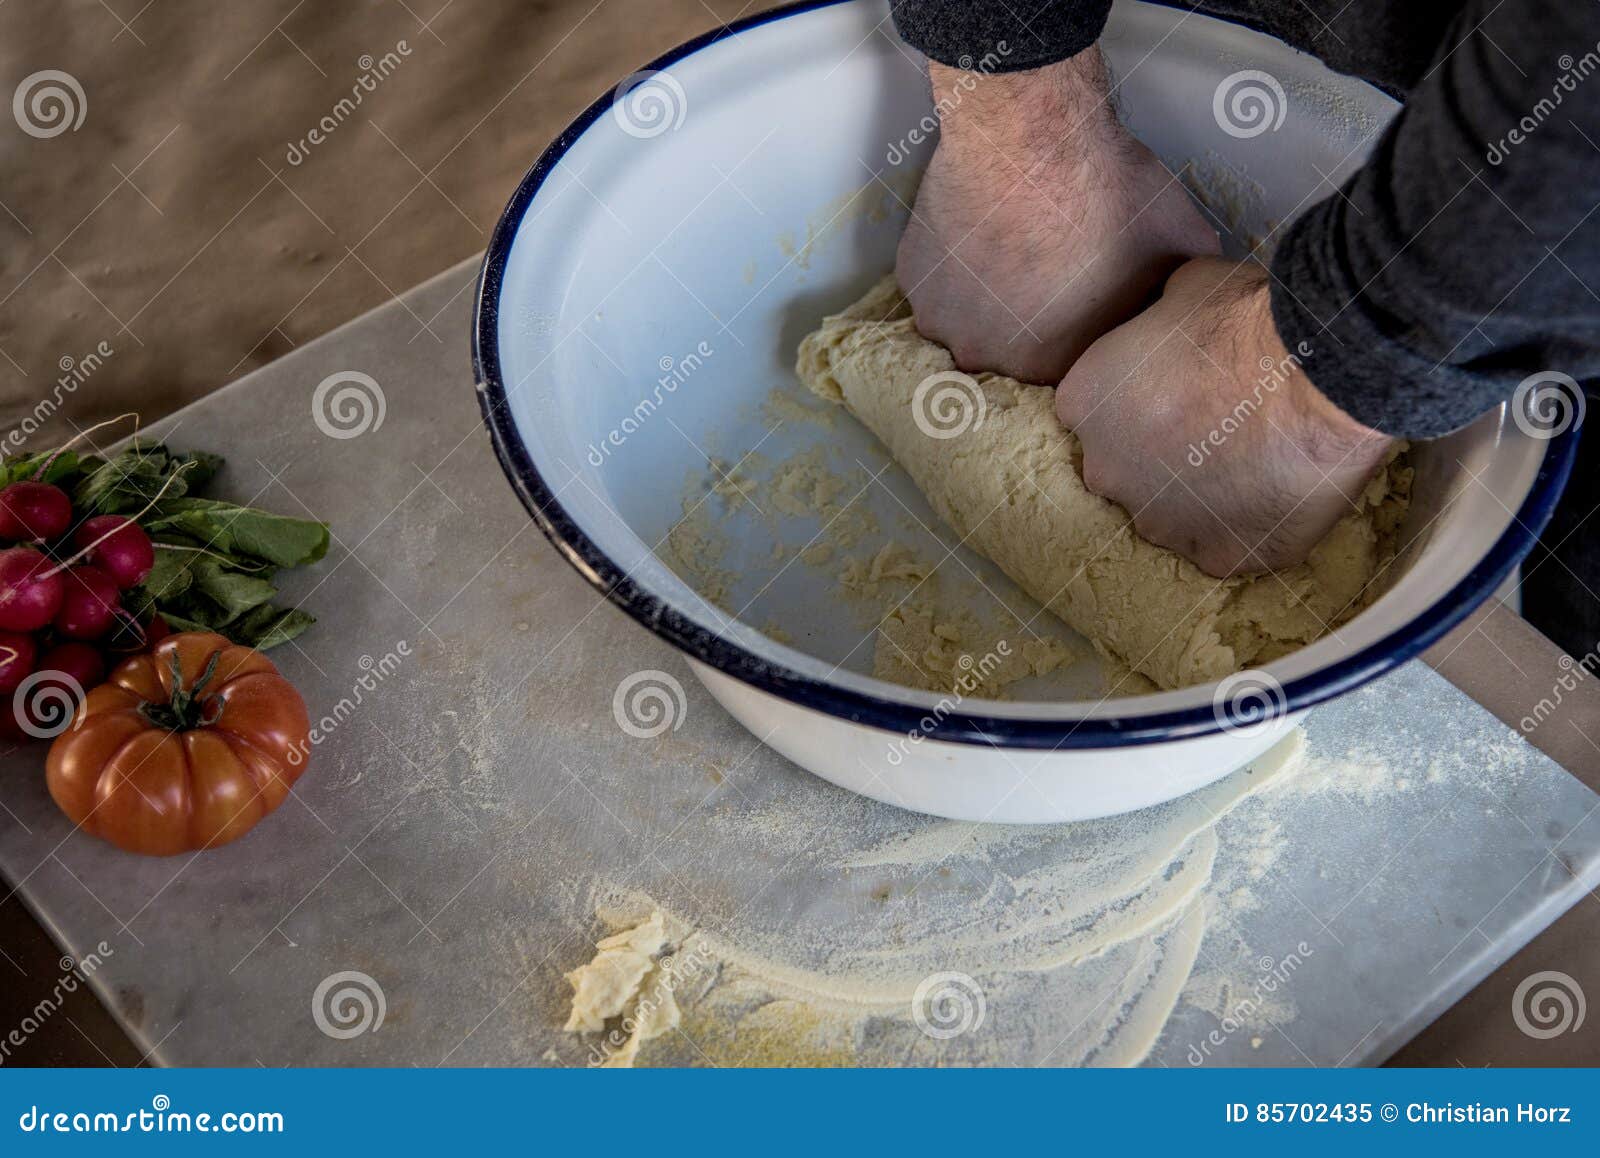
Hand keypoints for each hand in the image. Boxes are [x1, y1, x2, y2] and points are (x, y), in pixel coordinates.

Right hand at [896, 50, 1219, 383]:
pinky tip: (983, 233)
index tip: (1086, 301)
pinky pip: (937, 284)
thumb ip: (1181, 292)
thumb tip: (1195, 309)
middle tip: (1049, 272)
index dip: (1077, 337)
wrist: (1032, 133)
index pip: (1064, 373)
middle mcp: (990, 359)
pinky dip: (956, 265)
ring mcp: (943, 320)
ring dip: (986, 299)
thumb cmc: (1107, 192)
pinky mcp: (913, 278)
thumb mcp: (1180, 245)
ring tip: (1014, 251)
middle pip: (1009, 354)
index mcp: (1054, 368)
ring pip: (967, 321)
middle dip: (1028, 323)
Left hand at [1055, 258, 1394, 576]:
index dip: (1140, 402)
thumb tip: (1167, 319)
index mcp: (1083, 405)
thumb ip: (1157, 319)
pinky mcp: (1219, 556)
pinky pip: (1227, 546)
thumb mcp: (1182, 288)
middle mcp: (1105, 473)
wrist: (1315, 372)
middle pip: (1126, 468)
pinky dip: (1249, 527)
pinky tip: (1279, 496)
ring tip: (1256, 460)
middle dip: (1161, 453)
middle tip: (1219, 425)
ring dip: (1203, 495)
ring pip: (1172, 514)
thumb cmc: (1244, 318)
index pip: (1096, 412)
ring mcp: (1160, 523)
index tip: (1178, 390)